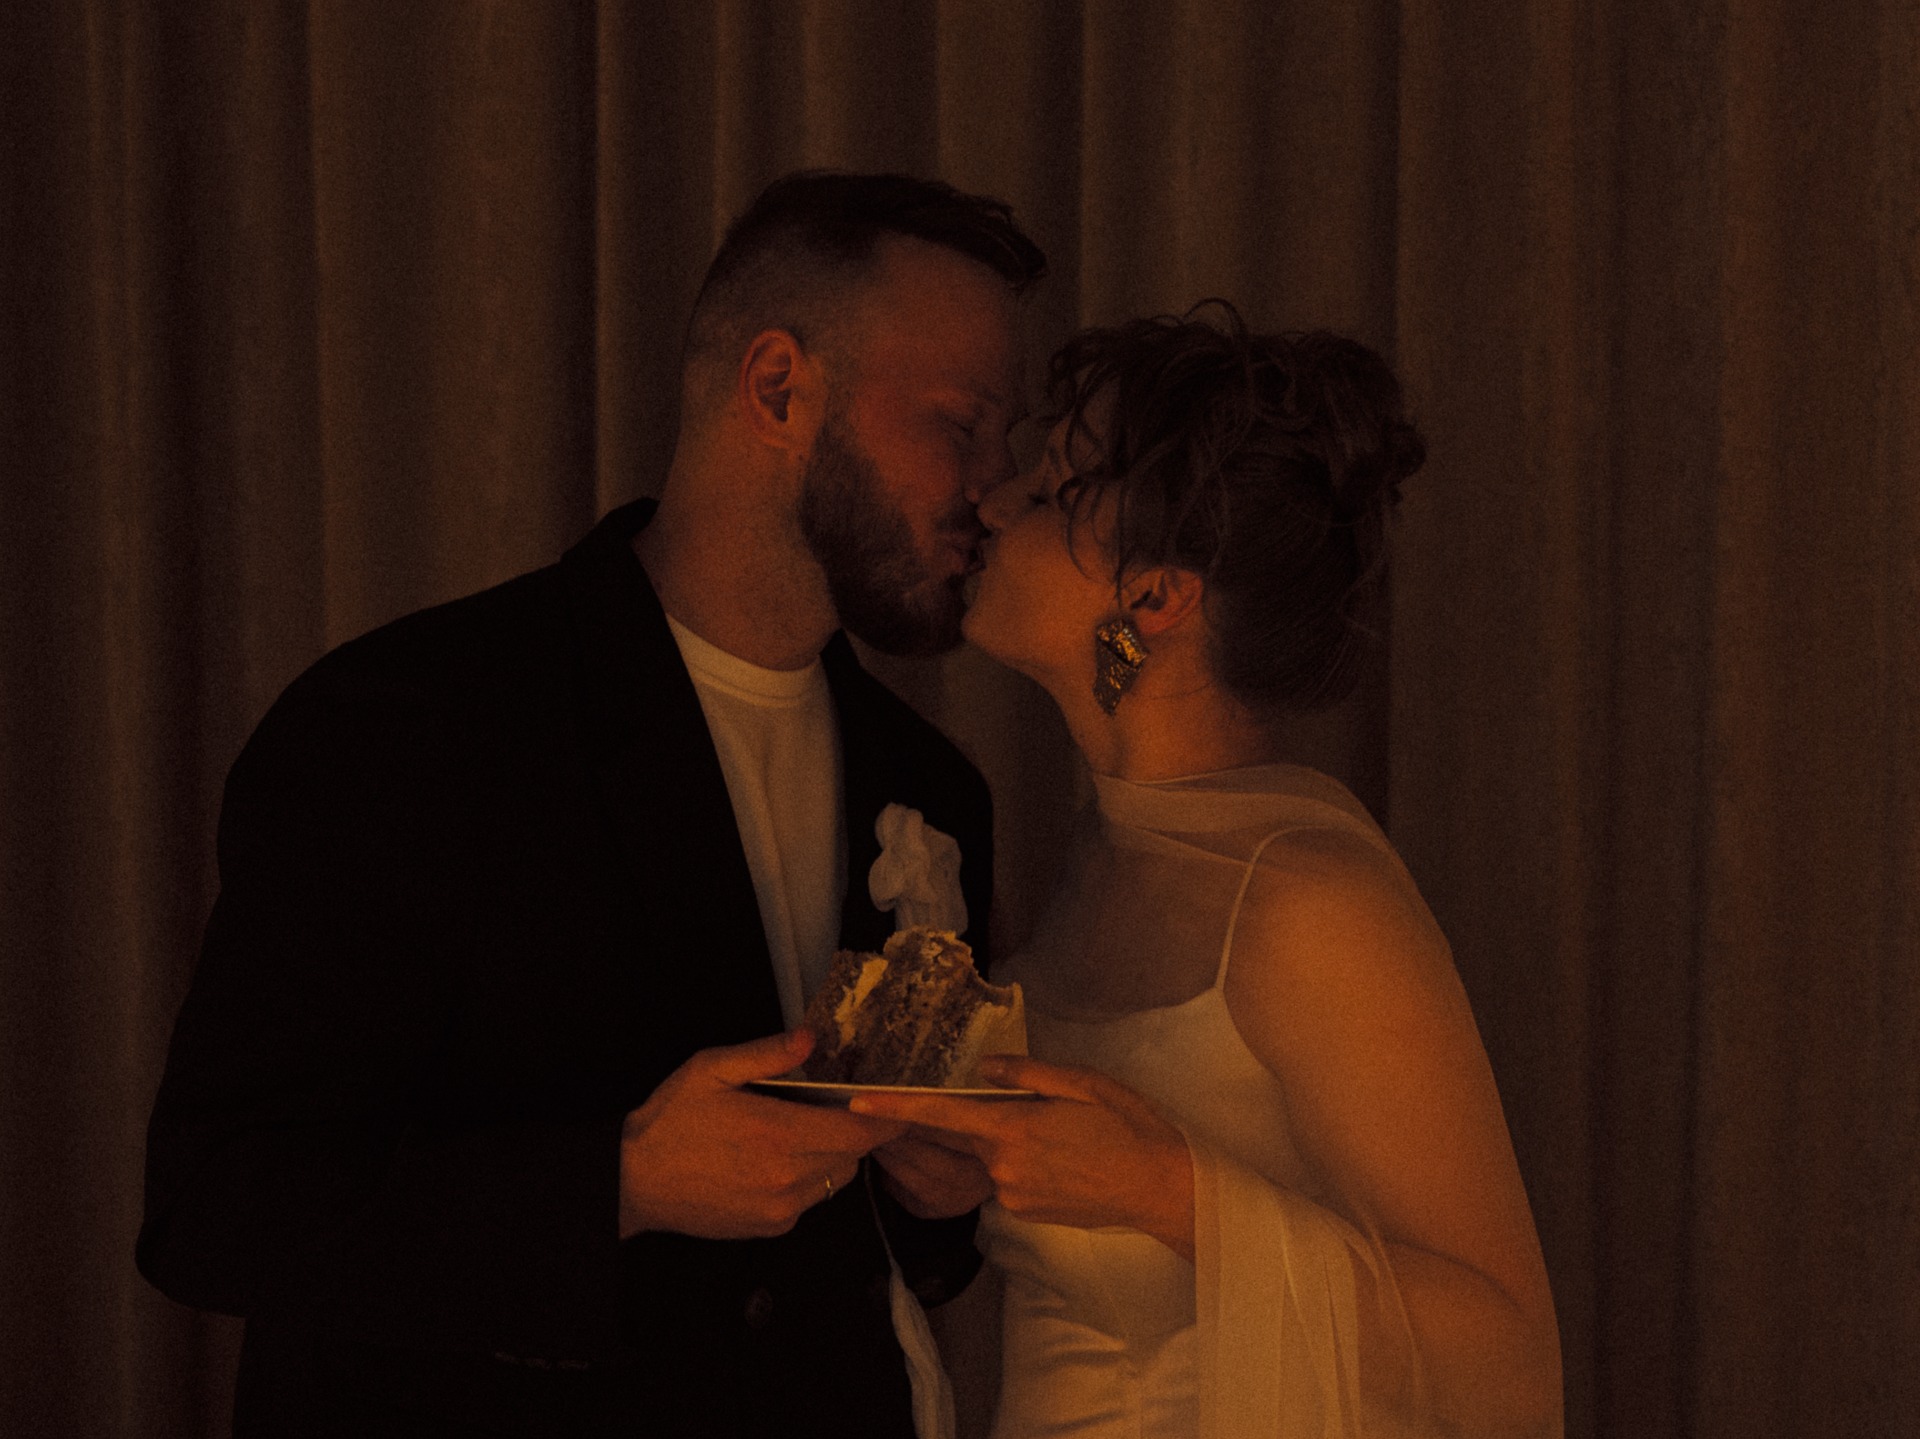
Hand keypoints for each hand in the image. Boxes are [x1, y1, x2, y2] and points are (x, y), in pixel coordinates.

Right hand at [619, 1029, 906, 1239]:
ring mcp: (780, 1208)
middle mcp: (787, 1177)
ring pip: (836, 1180)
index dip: (885, 1118)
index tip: (896, 1104)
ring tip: (803, 1132)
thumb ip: (767, 1055)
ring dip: (833, 1156)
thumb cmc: (671, 1119)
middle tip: (837, 1107)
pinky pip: (810, 1200)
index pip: (859, 1131)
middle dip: (854, 1131)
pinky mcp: (771, 1227)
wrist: (634, 1181)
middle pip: (854, 1156)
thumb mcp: (711, 1069)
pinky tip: (779, 1161)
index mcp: (778, 1133)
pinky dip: (809, 1180)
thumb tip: (812, 1039)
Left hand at [850, 1056, 1195, 1257]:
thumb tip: (983, 1071)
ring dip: (1000, 1139)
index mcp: (1015, 1129)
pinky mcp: (1026, 1213)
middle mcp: (1004, 1168)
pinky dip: (1018, 1162)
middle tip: (981, 1102)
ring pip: (987, 1157)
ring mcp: (1013, 1196)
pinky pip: (1006, 1178)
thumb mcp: (1084, 1083)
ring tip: (1056, 1133)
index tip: (855, 1104)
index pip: (942, 1116)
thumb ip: (1026, 1075)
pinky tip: (1059, 1157)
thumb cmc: (1130, 1127)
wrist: (1163, 1189)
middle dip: (951, 1121)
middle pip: (959, 1137)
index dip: (895, 1109)